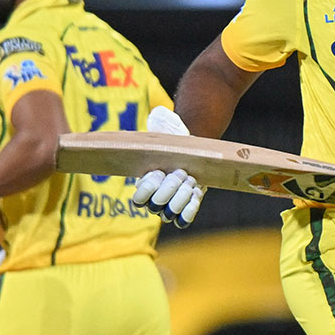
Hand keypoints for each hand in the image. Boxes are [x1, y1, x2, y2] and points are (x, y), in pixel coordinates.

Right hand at [131, 105, 204, 226]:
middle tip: (181, 171)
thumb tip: (158, 114)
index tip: (158, 170)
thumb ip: (160, 123)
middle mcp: (153, 200)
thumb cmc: (176, 143)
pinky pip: (183, 220)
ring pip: (170, 213)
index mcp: (143, 184)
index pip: (138, 199)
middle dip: (170, 187)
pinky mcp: (185, 210)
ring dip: (182, 196)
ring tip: (190, 179)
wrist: (194, 153)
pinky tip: (196, 192)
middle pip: (156, 204)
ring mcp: (169, 208)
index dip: (148, 186)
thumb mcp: (167, 131)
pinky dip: (189, 209)